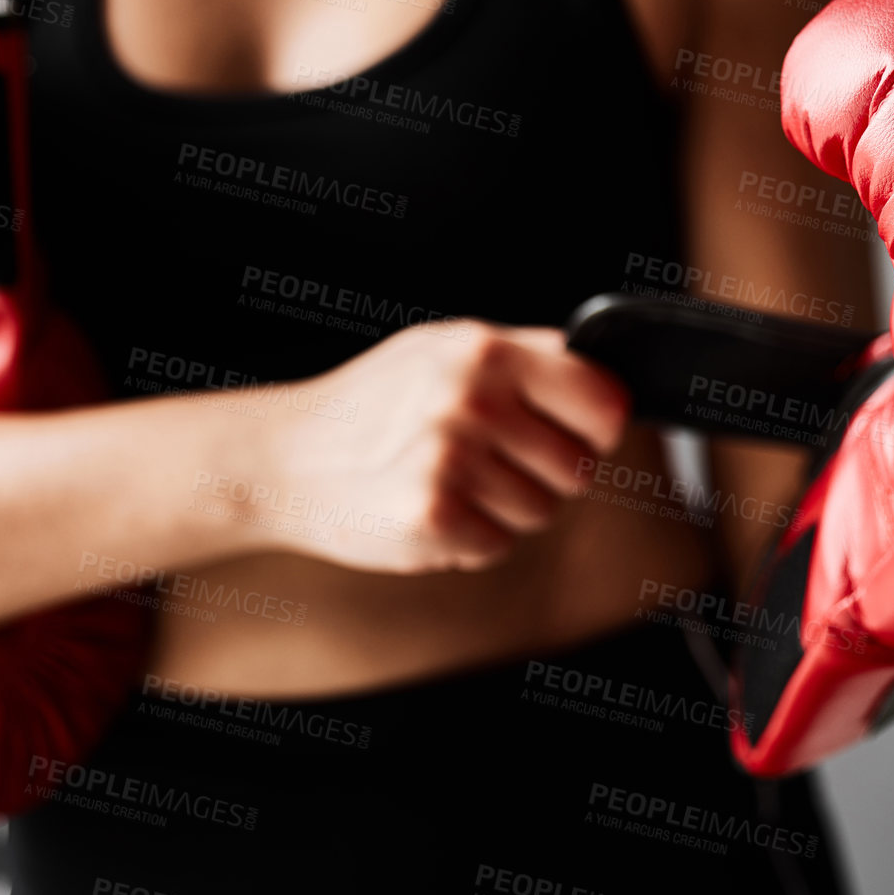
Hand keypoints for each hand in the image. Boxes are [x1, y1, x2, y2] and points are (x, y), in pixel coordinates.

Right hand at [235, 321, 629, 572]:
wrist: (285, 457)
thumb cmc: (376, 402)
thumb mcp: (446, 349)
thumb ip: (527, 357)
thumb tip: (608, 377)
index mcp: (487, 351)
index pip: (603, 399)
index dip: (598, 424)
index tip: (580, 432)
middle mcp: (472, 401)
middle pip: (579, 467)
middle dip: (544, 472)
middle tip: (487, 458)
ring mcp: (451, 460)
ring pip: (541, 511)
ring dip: (504, 507)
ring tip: (449, 479)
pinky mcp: (431, 517)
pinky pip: (499, 545)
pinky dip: (471, 538)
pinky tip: (431, 509)